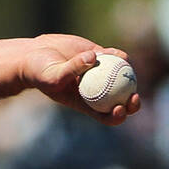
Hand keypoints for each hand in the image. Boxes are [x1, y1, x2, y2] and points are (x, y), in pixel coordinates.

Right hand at [20, 34, 140, 125]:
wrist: (35, 55)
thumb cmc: (39, 72)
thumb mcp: (53, 75)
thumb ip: (72, 69)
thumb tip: (93, 58)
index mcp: (86, 103)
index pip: (106, 116)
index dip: (117, 116)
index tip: (119, 108)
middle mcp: (97, 90)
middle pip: (121, 100)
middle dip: (132, 102)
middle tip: (134, 96)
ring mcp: (101, 74)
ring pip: (123, 77)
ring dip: (127, 73)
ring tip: (118, 62)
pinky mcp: (100, 56)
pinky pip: (116, 57)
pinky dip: (117, 55)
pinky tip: (109, 52)